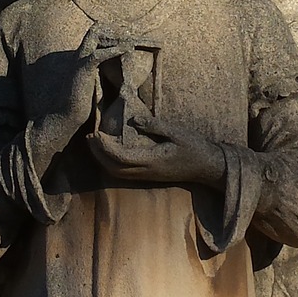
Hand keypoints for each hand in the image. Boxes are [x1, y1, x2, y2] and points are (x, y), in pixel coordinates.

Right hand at [28, 26, 129, 168]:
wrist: (65, 116)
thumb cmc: (80, 102)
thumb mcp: (93, 82)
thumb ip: (100, 72)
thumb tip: (115, 72)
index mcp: (82, 56)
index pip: (95, 33)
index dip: (111, 32)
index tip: (127, 36)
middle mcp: (79, 54)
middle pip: (95, 29)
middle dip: (114, 29)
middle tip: (132, 33)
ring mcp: (80, 60)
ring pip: (96, 36)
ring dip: (116, 37)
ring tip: (132, 40)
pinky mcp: (83, 70)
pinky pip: (98, 54)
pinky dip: (114, 50)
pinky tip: (127, 49)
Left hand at [87, 115, 225, 187]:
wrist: (208, 167)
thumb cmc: (195, 147)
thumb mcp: (177, 132)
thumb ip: (155, 125)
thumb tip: (134, 119)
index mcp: (152, 160)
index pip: (120, 157)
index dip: (105, 146)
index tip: (96, 132)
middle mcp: (146, 172)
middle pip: (113, 169)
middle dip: (98, 154)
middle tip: (90, 137)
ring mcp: (147, 176)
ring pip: (117, 174)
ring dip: (103, 160)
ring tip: (95, 144)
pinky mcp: (149, 176)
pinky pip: (124, 174)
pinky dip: (112, 164)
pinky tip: (110, 152)